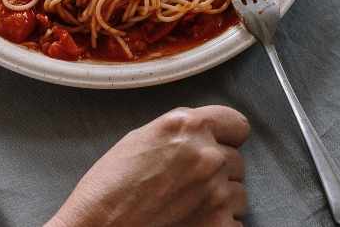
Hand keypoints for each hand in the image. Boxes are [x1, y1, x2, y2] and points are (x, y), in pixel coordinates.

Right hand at [47, 106, 250, 226]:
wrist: (100, 226)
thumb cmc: (110, 187)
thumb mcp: (141, 139)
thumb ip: (179, 133)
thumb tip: (199, 137)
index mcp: (185, 126)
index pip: (236, 124)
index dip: (227, 137)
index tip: (221, 145)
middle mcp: (206, 154)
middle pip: (236, 160)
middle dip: (217, 170)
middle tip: (188, 182)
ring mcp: (216, 191)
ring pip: (239, 192)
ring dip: (220, 198)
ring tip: (186, 203)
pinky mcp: (220, 224)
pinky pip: (235, 221)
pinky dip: (218, 223)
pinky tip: (191, 220)